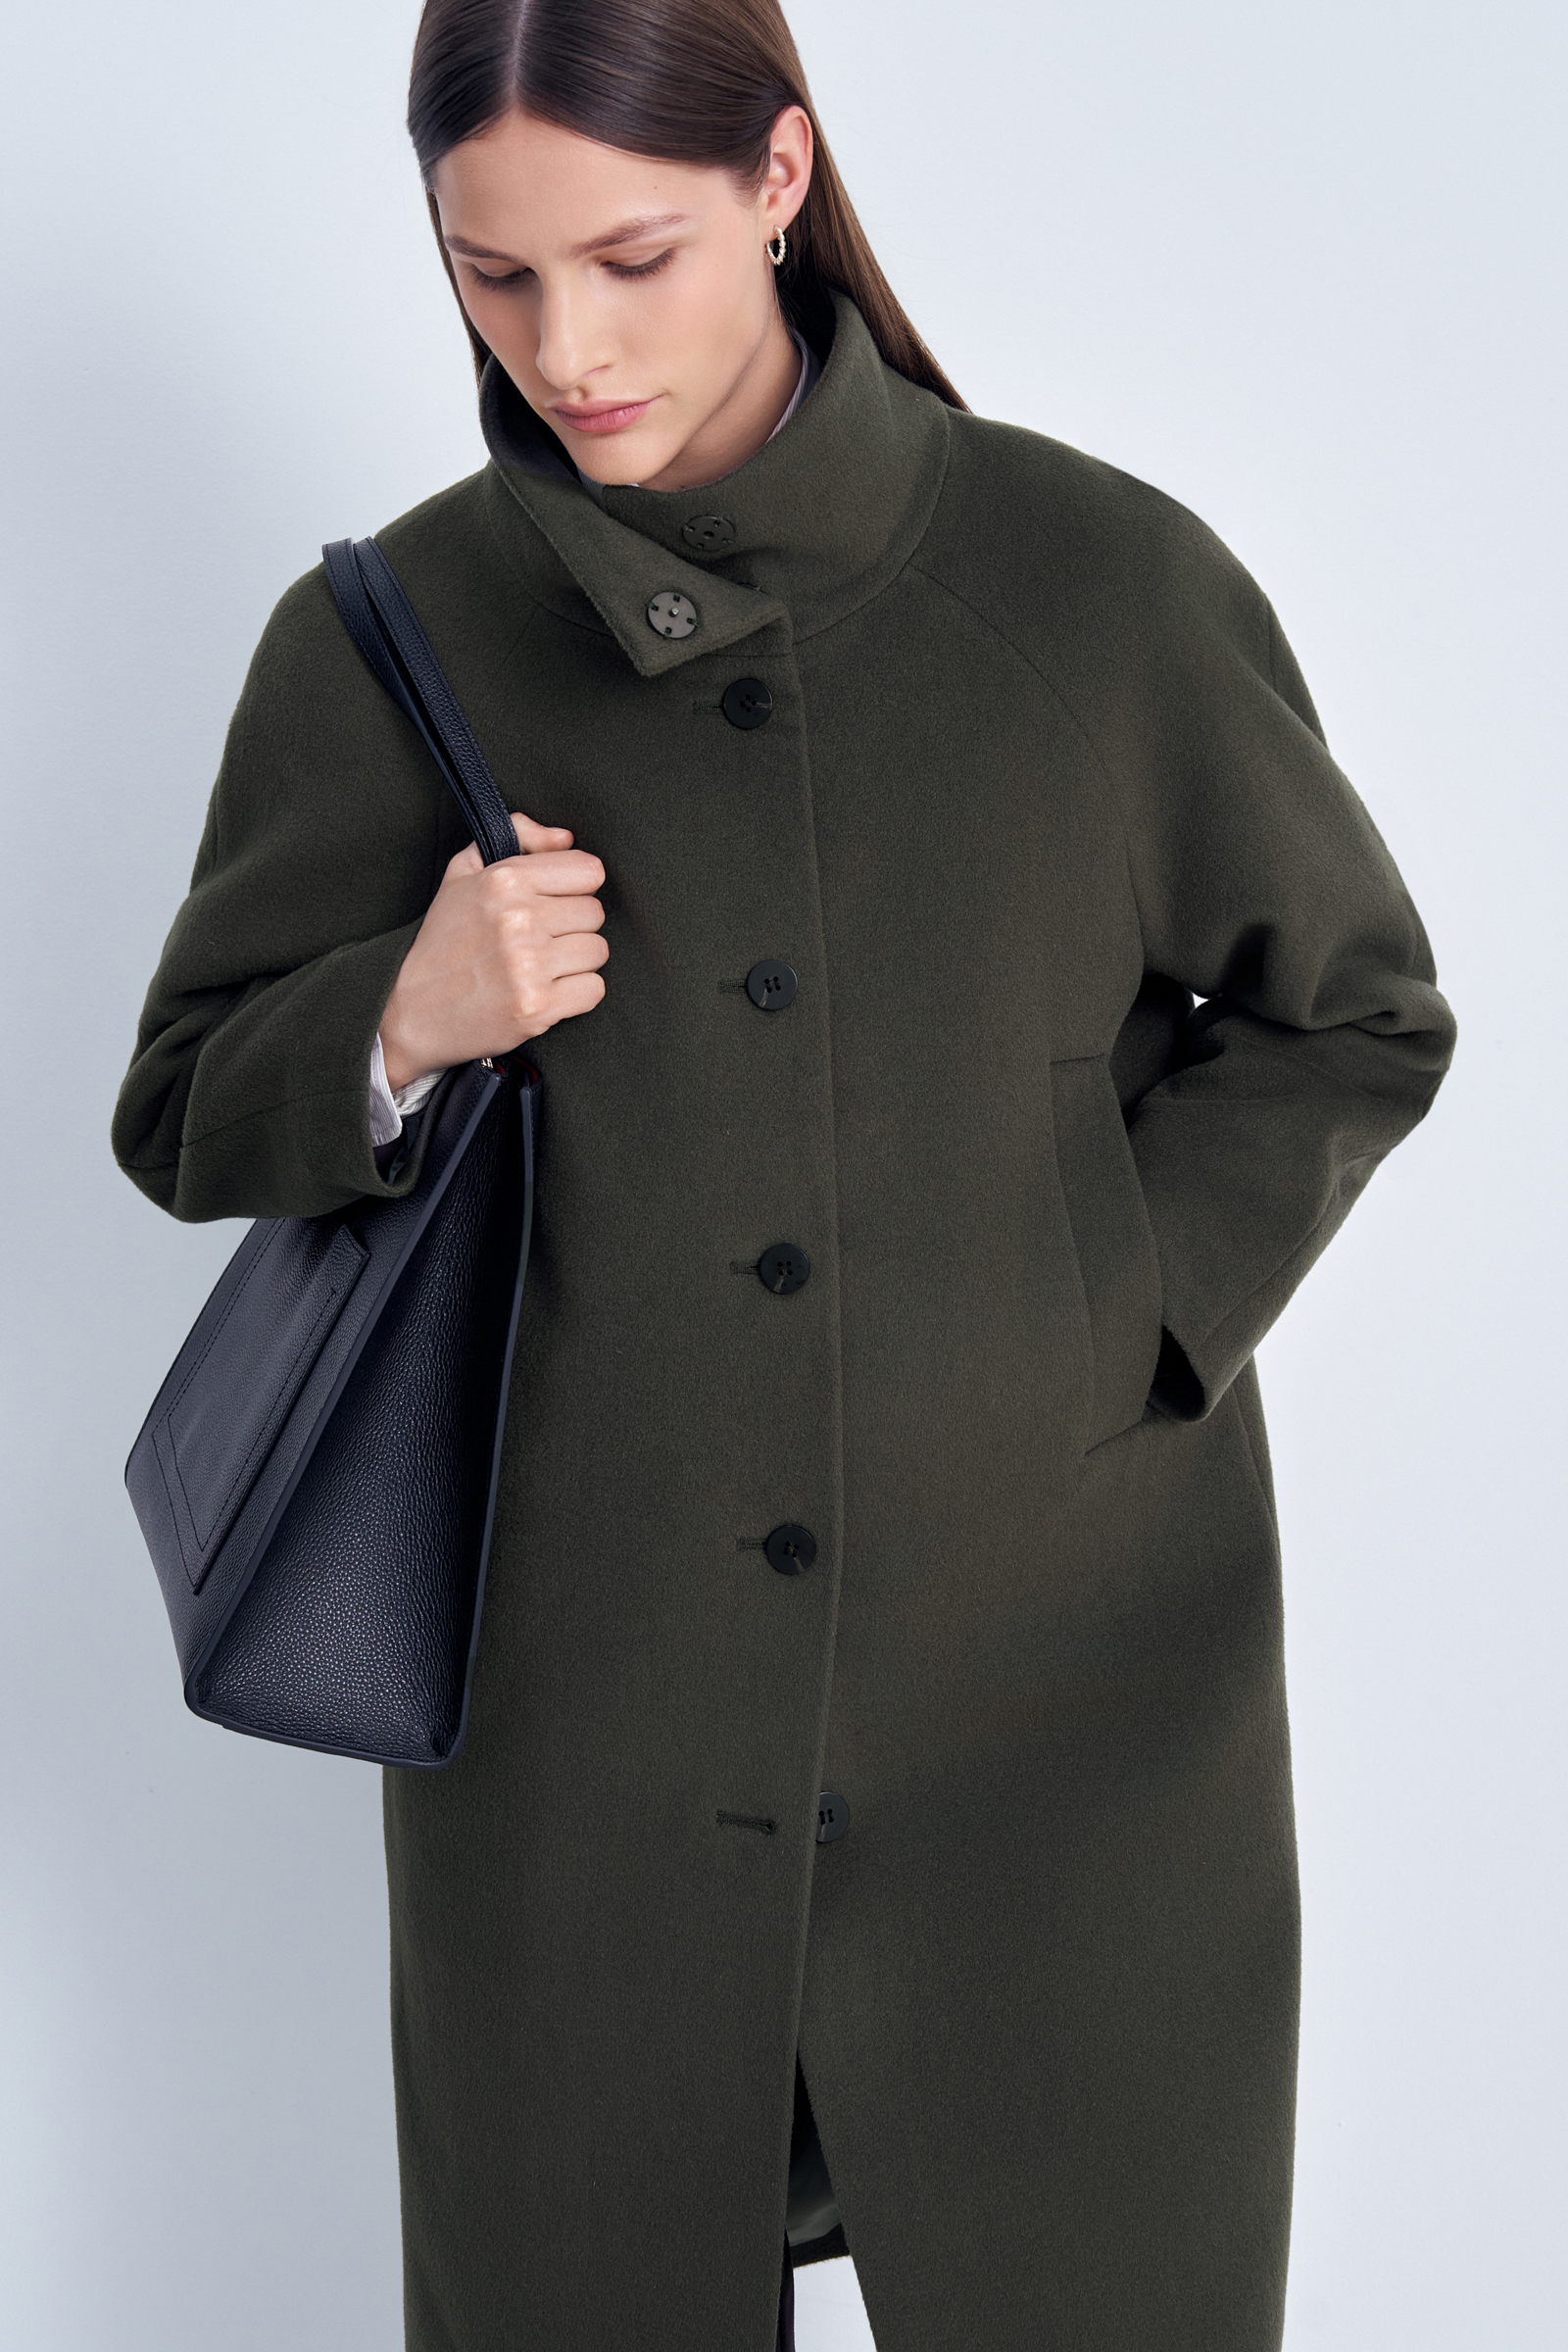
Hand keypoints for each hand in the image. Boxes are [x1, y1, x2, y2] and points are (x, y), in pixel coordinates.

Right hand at [379, 813, 606, 1090]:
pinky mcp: (537, 1006)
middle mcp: (519, 919)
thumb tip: (566, 838)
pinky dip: (576, 994)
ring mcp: (529, 965)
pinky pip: (594, 989)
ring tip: (541, 966)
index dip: (575, 888)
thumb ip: (518, 835)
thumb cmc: (443, 941)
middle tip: (540, 940)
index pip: (589, 872)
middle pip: (594, 913)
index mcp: (504, 880)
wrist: (411, 1011)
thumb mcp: (464, 872)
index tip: (553, 903)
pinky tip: (546, 991)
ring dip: (576, 961)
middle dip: (572, 926)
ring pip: (597, 950)